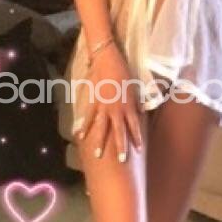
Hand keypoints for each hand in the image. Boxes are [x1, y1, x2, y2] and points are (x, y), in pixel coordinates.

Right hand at [73, 41, 143, 161]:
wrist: (107, 61)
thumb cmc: (123, 72)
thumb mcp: (133, 88)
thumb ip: (136, 102)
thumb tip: (141, 112)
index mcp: (128, 105)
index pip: (134, 125)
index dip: (136, 137)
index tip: (138, 150)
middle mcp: (116, 109)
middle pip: (119, 131)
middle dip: (120, 146)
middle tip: (122, 160)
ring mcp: (103, 107)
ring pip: (102, 128)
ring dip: (100, 142)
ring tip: (97, 155)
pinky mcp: (93, 102)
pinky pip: (88, 117)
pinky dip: (84, 127)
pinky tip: (80, 137)